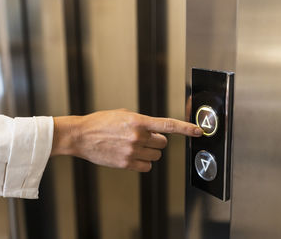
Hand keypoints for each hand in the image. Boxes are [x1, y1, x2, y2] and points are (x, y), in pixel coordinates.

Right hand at [51, 109, 202, 171]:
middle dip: (157, 141)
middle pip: (163, 144)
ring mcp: (132, 151)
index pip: (168, 125)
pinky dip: (143, 163)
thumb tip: (153, 129)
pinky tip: (132, 156)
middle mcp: (137, 136)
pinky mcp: (126, 164)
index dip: (186, 129)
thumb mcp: (122, 114)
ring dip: (150, 152)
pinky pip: (147, 167)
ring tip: (135, 146)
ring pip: (156, 156)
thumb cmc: (99, 123)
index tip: (198, 132)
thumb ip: (140, 121)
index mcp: (138, 121)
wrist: (81, 136)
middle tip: (144, 138)